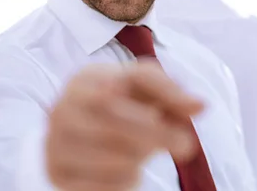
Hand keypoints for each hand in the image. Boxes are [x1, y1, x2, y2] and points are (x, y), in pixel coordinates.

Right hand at [46, 61, 203, 190]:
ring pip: (105, 149)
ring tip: (148, 155)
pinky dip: (120, 181)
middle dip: (156, 130)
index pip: (137, 76)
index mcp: (91, 77)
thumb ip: (173, 97)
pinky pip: (93, 182)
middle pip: (113, 109)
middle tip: (186, 145)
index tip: (197, 110)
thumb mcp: (145, 99)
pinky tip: (130, 173)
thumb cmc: (120, 113)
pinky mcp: (55, 172)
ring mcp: (55, 139)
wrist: (76, 143)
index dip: (168, 91)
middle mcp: (66, 104)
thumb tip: (201, 105)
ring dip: (138, 156)